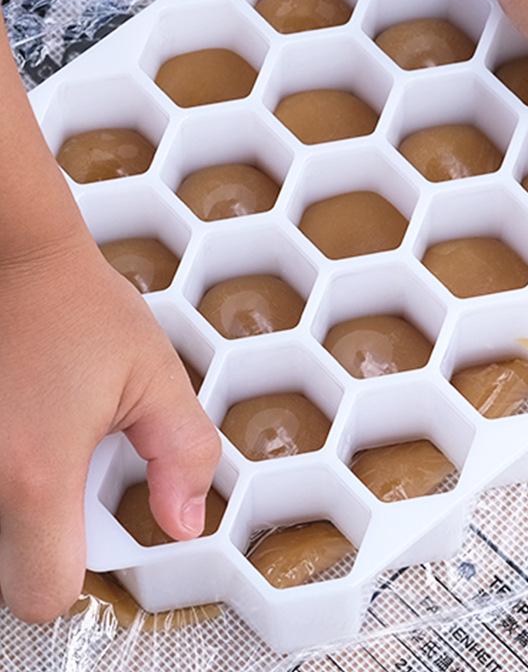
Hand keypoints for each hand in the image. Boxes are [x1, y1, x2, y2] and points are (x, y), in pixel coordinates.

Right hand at [0, 233, 219, 622]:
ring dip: (16, 509)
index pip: (41, 594)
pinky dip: (2, 479)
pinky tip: (19, 432)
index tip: (93, 532)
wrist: (15, 260)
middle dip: (43, 539)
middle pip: (6, 570)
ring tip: (39, 442)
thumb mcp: (156, 379)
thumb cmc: (81, 310)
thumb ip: (183, 456)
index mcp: (36, 475)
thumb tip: (183, 523)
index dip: (75, 574)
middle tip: (67, 472)